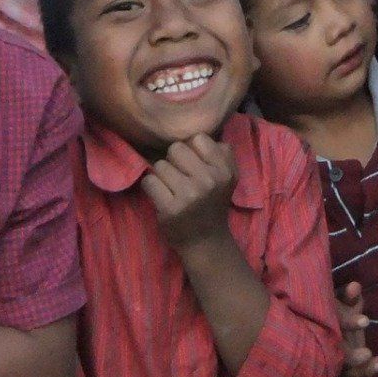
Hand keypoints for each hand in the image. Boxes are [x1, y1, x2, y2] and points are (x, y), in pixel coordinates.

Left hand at [142, 134, 239, 250]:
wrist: (206, 241)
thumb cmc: (212, 203)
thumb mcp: (228, 177)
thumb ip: (221, 153)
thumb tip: (199, 135)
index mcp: (224, 170)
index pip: (198, 138)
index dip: (191, 150)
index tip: (193, 165)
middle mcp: (210, 180)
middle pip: (175, 149)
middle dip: (174, 161)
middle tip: (179, 177)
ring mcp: (190, 195)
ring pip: (160, 165)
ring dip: (161, 176)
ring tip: (171, 189)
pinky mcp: (171, 208)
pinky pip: (149, 181)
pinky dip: (151, 187)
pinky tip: (161, 196)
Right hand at [335, 281, 377, 376]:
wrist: (322, 330)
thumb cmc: (335, 313)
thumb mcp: (341, 302)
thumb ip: (348, 297)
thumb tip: (356, 287)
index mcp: (327, 329)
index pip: (336, 325)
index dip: (349, 323)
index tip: (365, 321)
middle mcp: (330, 349)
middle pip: (338, 357)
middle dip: (352, 358)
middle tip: (366, 354)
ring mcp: (337, 364)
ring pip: (347, 373)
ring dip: (364, 370)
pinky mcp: (346, 375)